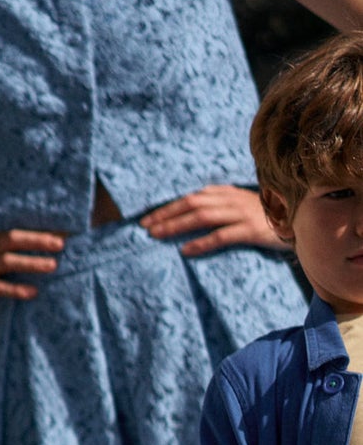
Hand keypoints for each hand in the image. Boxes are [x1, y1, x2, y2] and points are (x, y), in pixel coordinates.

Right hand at [0, 230, 64, 320]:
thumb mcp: (1, 263)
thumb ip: (20, 254)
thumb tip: (54, 247)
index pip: (18, 230)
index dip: (39, 229)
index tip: (63, 231)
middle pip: (11, 239)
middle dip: (36, 240)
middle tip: (59, 244)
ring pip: (7, 262)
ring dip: (31, 262)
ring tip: (52, 266)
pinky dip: (17, 289)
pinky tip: (33, 292)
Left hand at [141, 187, 284, 256]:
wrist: (300, 221)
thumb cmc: (264, 217)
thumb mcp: (240, 207)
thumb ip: (218, 208)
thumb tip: (188, 218)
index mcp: (226, 193)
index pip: (190, 198)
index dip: (167, 208)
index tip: (146, 219)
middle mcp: (231, 200)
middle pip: (192, 204)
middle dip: (165, 215)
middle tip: (144, 227)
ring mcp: (242, 214)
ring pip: (202, 217)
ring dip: (177, 226)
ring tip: (157, 236)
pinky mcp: (251, 230)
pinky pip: (222, 236)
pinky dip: (202, 242)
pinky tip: (186, 250)